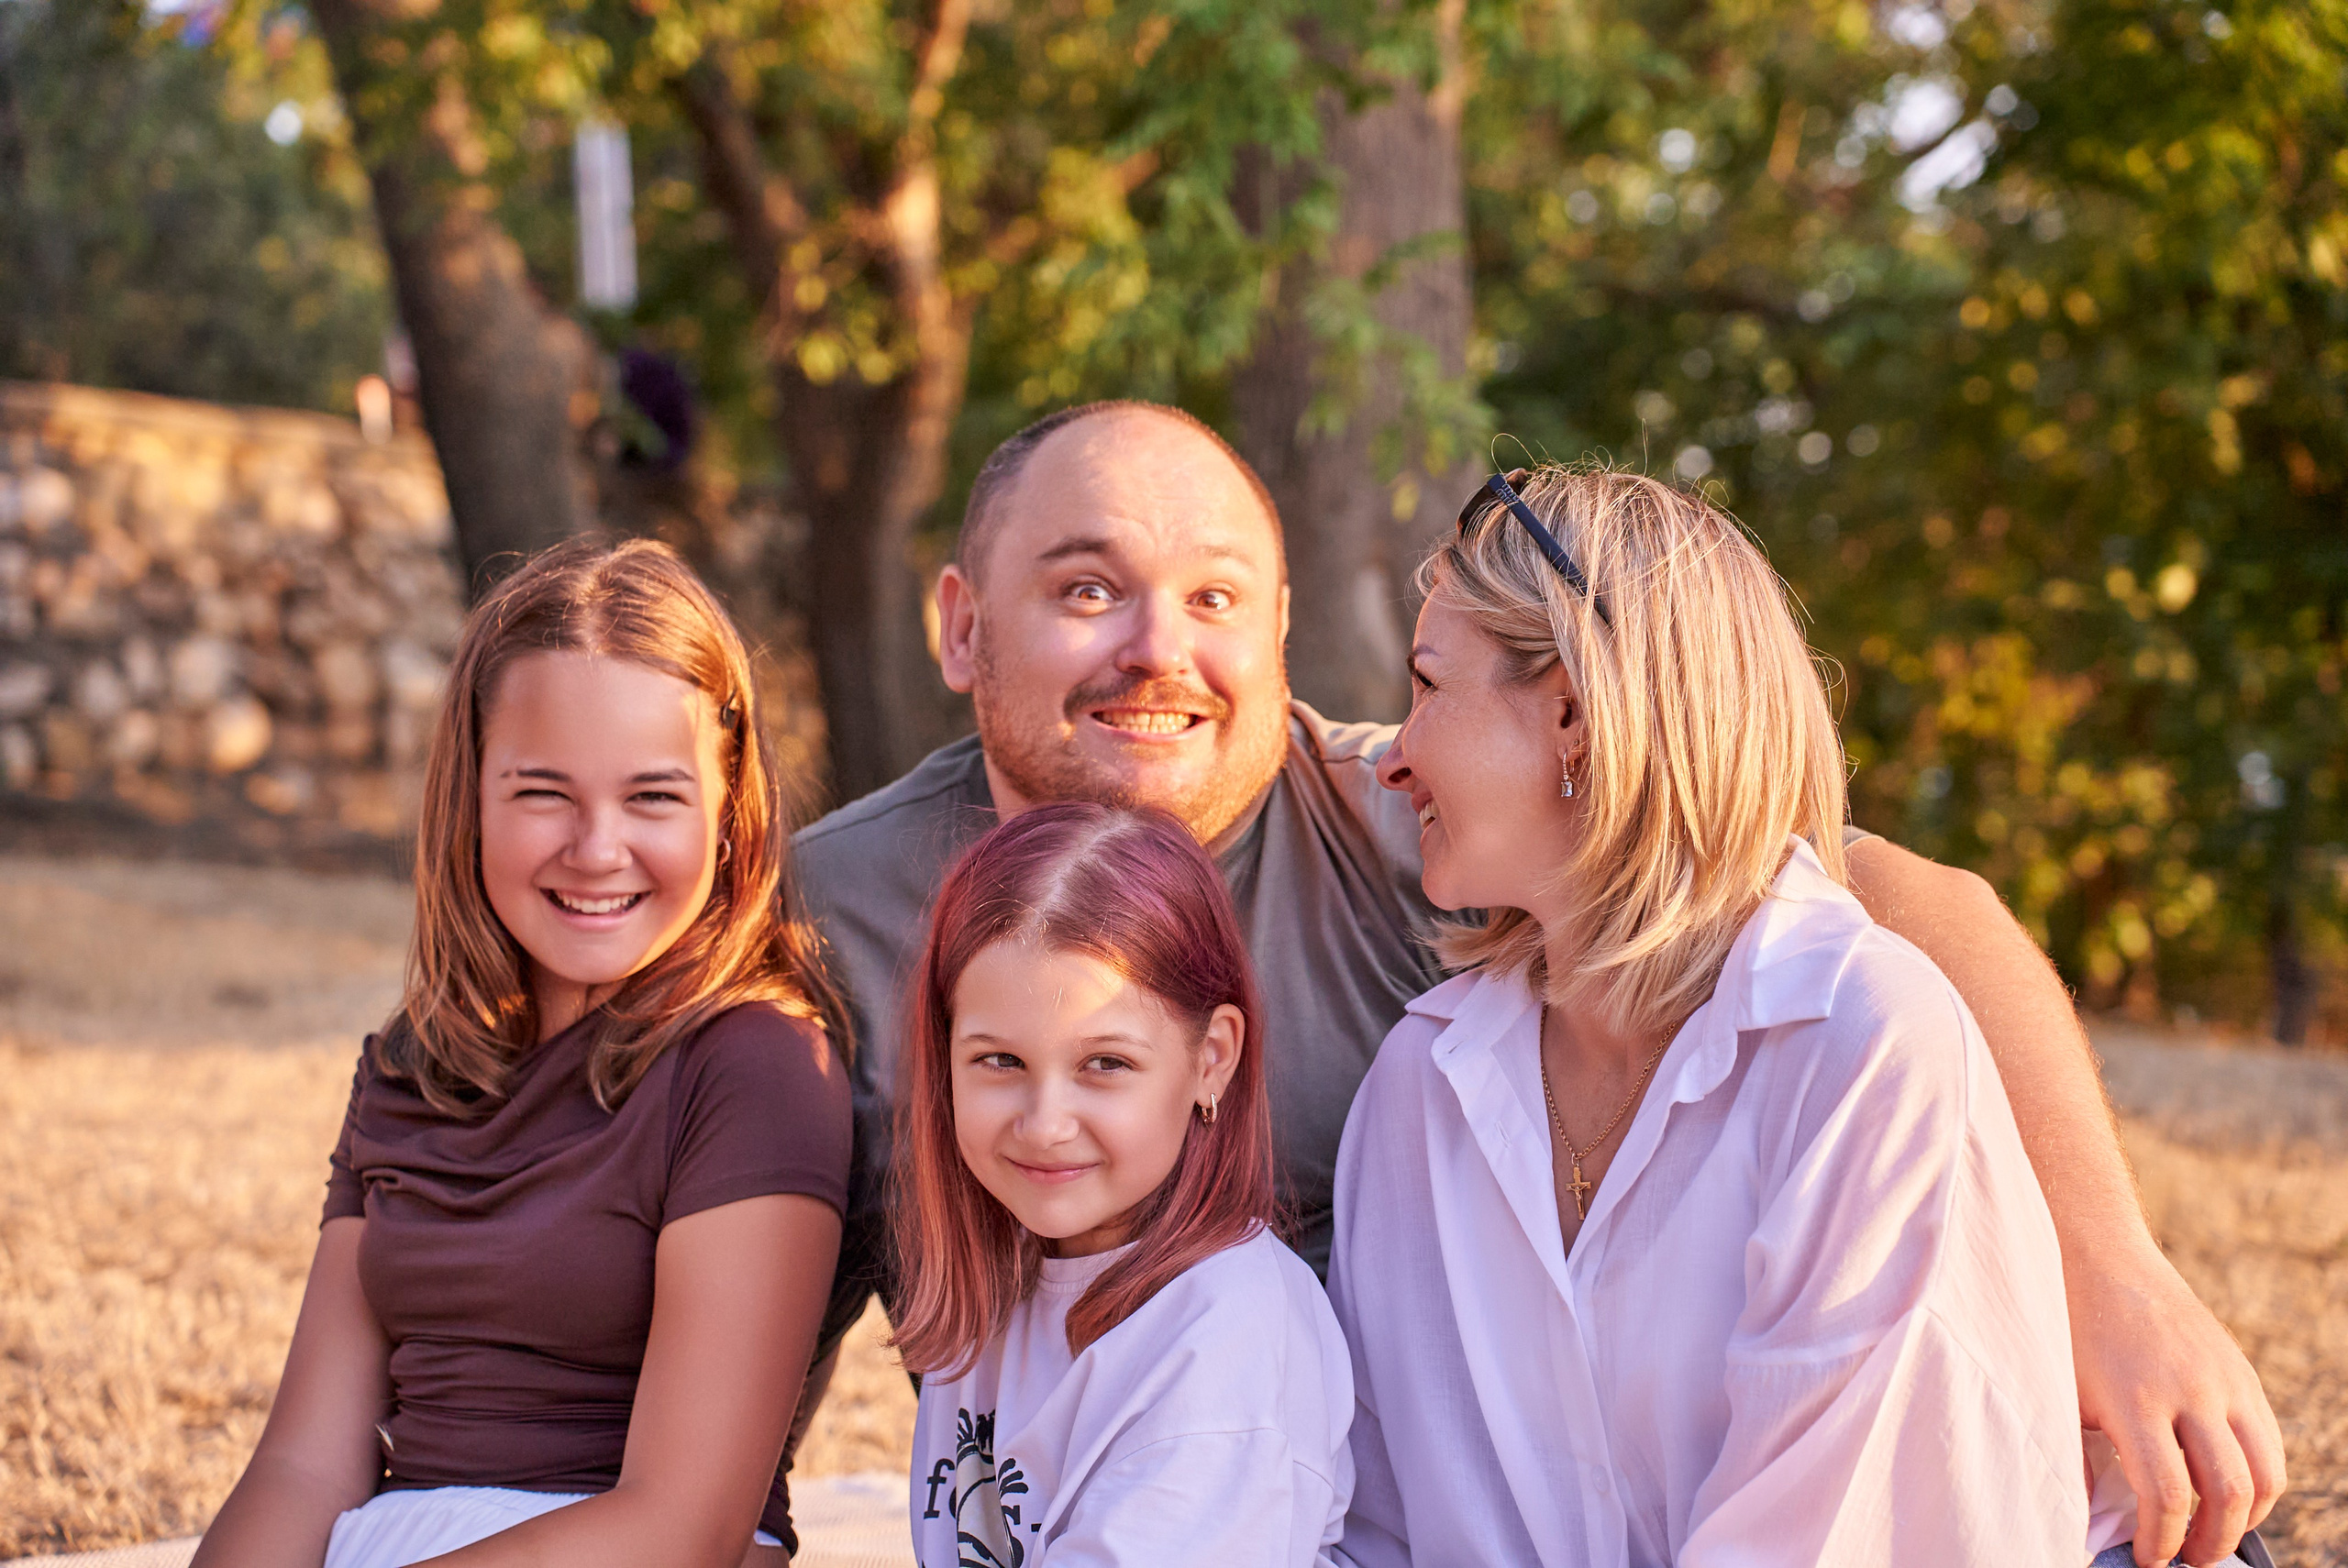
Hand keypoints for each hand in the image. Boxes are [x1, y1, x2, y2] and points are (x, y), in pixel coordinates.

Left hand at [2072, 1242, 2284, 1566]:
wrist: (2095, 1253)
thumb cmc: (2064, 1326)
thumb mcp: (2056, 1392)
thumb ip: (2072, 1458)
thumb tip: (2085, 1523)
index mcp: (2136, 1398)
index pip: (2168, 1494)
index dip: (2162, 1541)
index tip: (2149, 1559)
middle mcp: (2192, 1389)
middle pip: (2230, 1492)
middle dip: (2211, 1541)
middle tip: (2186, 1559)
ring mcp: (2225, 1379)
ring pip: (2266, 1473)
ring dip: (2246, 1518)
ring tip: (2211, 1534)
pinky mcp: (2241, 1371)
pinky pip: (2269, 1442)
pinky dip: (2259, 1480)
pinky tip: (2226, 1492)